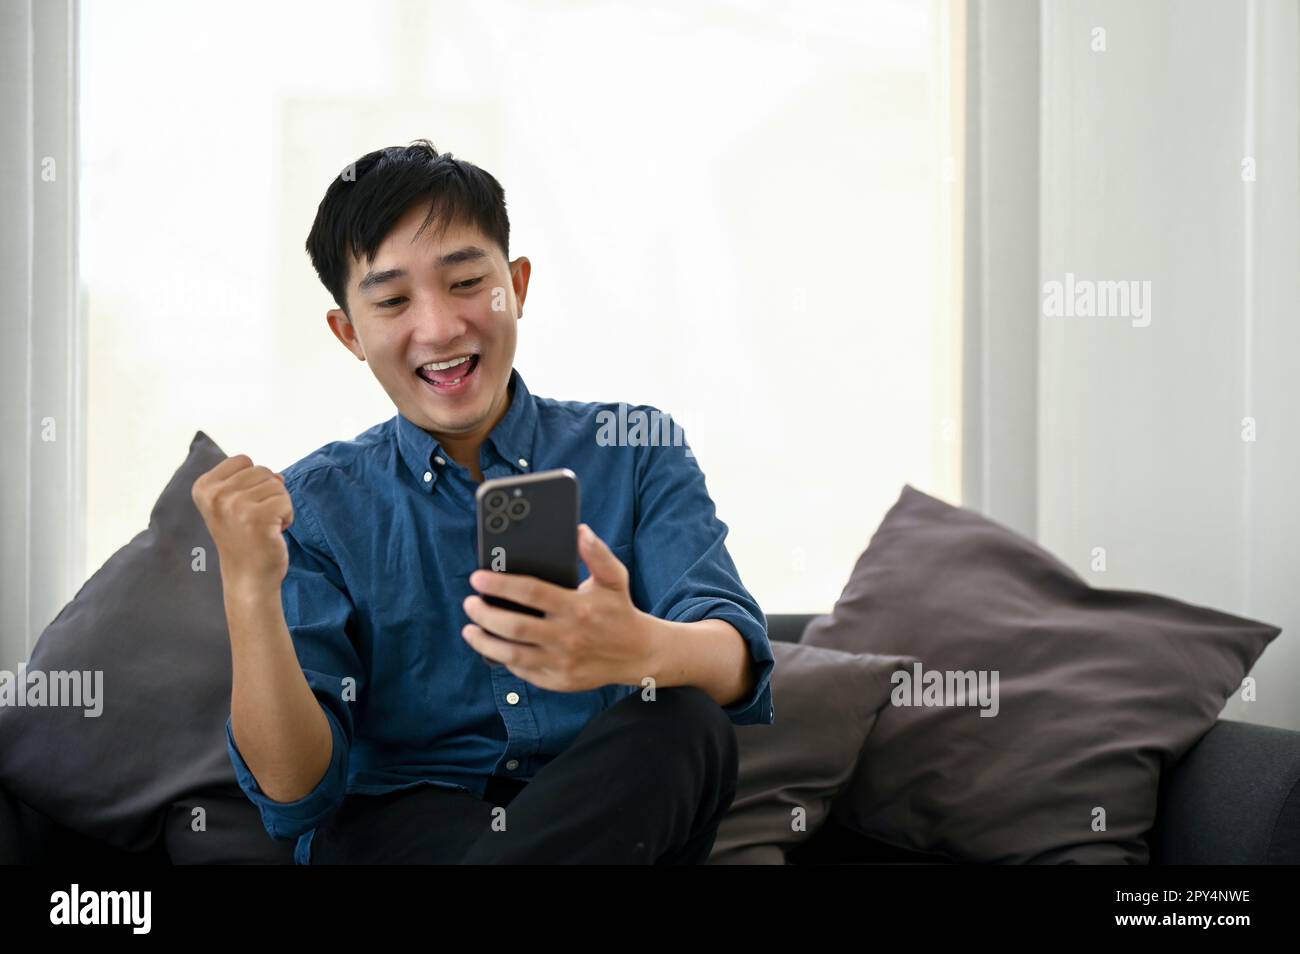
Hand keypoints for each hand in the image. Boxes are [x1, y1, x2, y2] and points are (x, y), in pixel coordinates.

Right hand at [192, 455, 293, 591]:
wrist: (248, 577)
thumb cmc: (244, 539)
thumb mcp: (234, 504)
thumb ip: (251, 482)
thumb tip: (279, 476)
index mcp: (204, 487)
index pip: (243, 460)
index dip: (252, 481)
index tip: (243, 506)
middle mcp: (215, 495)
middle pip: (262, 470)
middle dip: (268, 494)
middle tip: (256, 520)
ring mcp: (235, 506)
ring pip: (277, 485)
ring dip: (279, 506)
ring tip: (264, 526)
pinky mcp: (257, 518)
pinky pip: (286, 501)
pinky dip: (287, 516)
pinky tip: (273, 533)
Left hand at [461, 523, 658, 691]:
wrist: (637, 654)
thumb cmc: (619, 610)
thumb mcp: (614, 578)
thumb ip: (597, 553)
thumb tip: (580, 530)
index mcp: (578, 607)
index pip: (530, 593)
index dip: (499, 584)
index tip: (477, 577)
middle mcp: (568, 637)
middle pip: (513, 626)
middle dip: (484, 613)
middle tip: (470, 602)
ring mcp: (562, 662)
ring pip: (511, 654)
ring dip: (484, 641)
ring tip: (470, 628)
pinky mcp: (558, 681)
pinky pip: (522, 671)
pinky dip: (503, 658)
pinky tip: (493, 645)